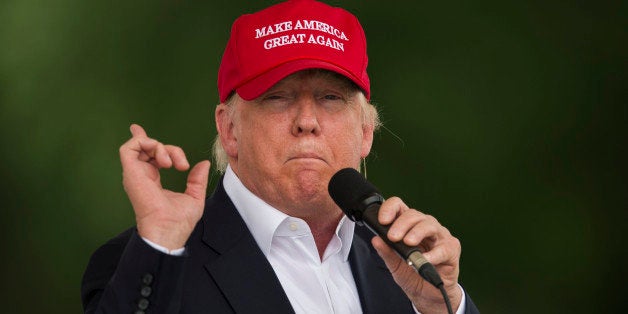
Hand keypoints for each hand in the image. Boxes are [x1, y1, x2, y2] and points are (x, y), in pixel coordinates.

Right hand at [119, 124, 209, 249]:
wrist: (168, 228)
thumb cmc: (179, 220)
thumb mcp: (195, 196)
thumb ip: (197, 180)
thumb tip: (203, 164)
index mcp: (152, 181)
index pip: (146, 156)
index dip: (145, 141)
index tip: (138, 129)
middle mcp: (141, 176)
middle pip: (150, 148)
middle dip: (169, 149)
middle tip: (182, 165)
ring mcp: (135, 174)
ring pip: (140, 145)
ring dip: (160, 147)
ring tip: (172, 164)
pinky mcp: (131, 172)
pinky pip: (128, 148)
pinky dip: (145, 144)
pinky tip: (163, 159)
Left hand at [371, 197, 461, 313]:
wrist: (428, 296)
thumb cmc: (413, 275)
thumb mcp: (395, 265)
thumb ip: (386, 252)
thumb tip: (375, 239)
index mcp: (409, 226)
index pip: (400, 207)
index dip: (390, 209)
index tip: (382, 220)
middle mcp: (425, 227)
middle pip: (414, 214)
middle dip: (401, 224)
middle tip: (393, 237)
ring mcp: (440, 237)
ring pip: (429, 225)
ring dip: (417, 232)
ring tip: (408, 242)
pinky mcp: (451, 250)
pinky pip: (443, 248)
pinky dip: (433, 254)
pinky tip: (425, 259)